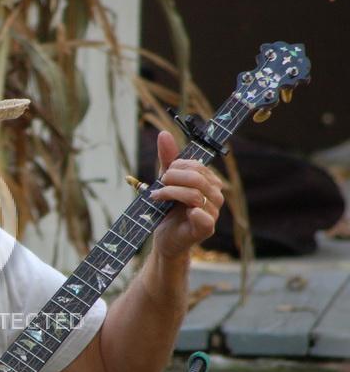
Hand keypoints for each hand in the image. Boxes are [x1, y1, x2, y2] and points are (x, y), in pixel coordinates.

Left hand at [150, 131, 223, 259]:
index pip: (197, 165)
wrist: (165, 238)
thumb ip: (167, 160)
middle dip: (173, 178)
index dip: (177, 166)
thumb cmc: (168, 210)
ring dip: (171, 193)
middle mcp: (215, 195)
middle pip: (197, 178)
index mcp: (209, 181)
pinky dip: (192, 212)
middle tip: (159, 185)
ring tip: (157, 197)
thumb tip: (164, 133)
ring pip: (195, 194)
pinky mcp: (207, 228)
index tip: (163, 175)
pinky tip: (182, 212)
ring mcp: (213, 212)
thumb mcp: (165, 182)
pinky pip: (204, 216)